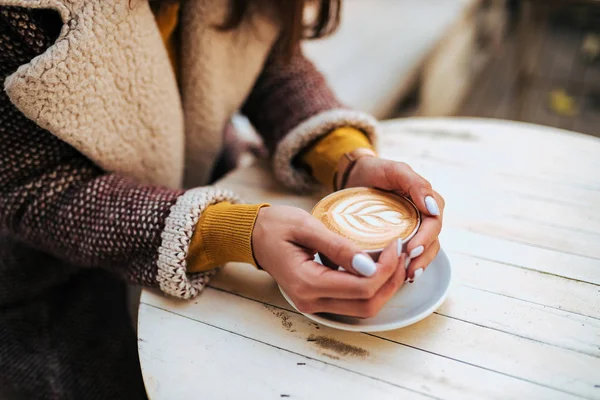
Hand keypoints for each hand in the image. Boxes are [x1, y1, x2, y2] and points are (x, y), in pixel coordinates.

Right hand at [252, 205, 406, 317]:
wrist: (253, 236)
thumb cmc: (275, 225)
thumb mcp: (306, 226)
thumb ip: (338, 246)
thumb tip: (370, 264)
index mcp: (306, 282)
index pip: (361, 287)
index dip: (386, 269)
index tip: (396, 244)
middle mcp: (310, 301)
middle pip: (367, 304)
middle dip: (392, 280)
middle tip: (402, 252)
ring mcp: (314, 304)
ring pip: (363, 307)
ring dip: (385, 286)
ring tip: (395, 258)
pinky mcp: (318, 300)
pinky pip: (353, 302)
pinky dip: (372, 287)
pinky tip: (378, 265)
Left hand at [343, 155, 444, 281]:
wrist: (354, 175)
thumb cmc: (375, 170)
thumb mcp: (395, 170)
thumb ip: (415, 183)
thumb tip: (433, 208)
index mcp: (426, 200)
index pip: (434, 223)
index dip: (426, 239)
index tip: (412, 250)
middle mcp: (423, 215)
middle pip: (432, 241)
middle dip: (423, 257)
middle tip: (410, 270)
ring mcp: (412, 227)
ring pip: (425, 250)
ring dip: (419, 265)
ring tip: (408, 277)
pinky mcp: (400, 237)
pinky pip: (410, 253)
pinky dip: (408, 265)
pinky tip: (401, 277)